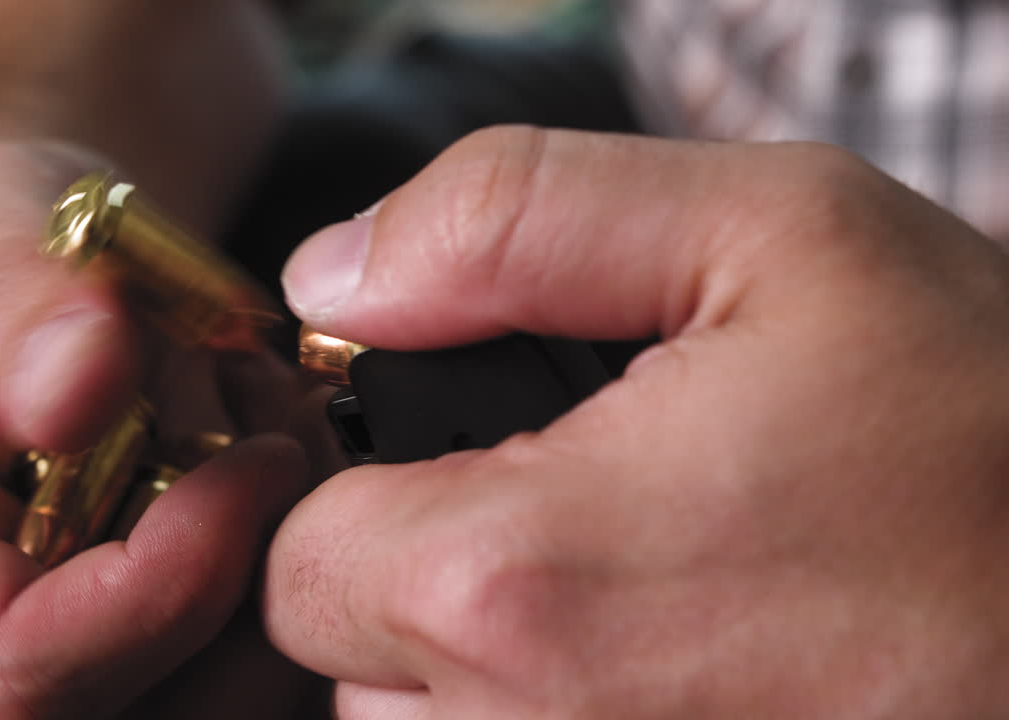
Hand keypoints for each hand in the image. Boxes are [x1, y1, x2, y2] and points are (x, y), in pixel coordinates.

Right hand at [0, 141, 316, 717]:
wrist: (51, 272)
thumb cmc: (8, 244)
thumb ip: (24, 297)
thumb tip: (76, 390)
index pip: (8, 667)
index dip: (157, 588)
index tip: (258, 465)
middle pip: (125, 710)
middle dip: (240, 581)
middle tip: (282, 433)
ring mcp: (53, 666)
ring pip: (209, 700)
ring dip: (284, 572)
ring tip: (278, 429)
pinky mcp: (138, 658)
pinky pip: (248, 668)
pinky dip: (301, 573)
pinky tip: (288, 466)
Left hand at [263, 128, 1008, 717]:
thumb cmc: (988, 430)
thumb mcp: (773, 236)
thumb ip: (514, 220)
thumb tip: (336, 272)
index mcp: (519, 586)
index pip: (301, 557)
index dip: (364, 493)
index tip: (459, 461)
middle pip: (353, 666)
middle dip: (423, 586)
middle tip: (576, 522)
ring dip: (493, 677)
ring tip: (644, 600)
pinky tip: (681, 671)